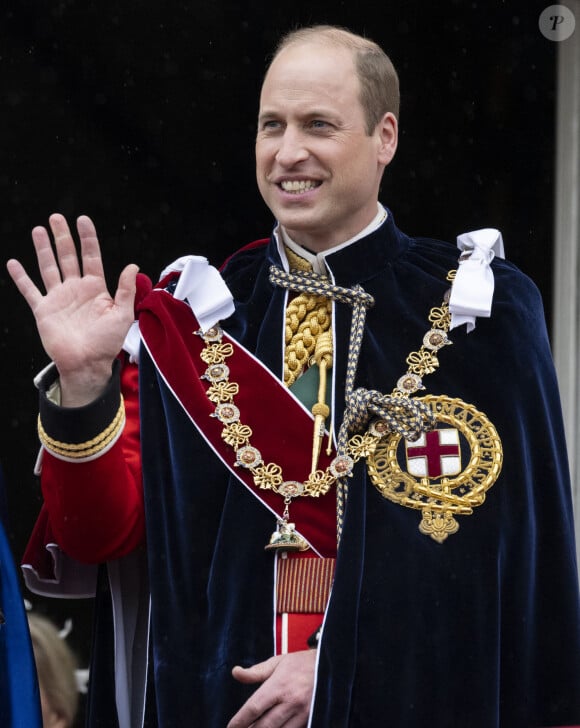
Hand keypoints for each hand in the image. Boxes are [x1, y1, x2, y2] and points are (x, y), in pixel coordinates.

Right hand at [6, 213, 137, 405]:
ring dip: (43, 249)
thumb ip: (126, 289)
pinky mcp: (44, 310)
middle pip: (68, 256)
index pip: (91, 257)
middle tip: (57, 217)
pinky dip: (21, 277)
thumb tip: (132, 265)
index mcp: (96, 289)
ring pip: (49, 267)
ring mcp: (59, 298)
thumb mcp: (123, 314)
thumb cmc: (107, 343)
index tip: (83, 220)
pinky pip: (30, 290)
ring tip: (39, 230)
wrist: (86, 364)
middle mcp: (76, 290)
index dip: (88, 238)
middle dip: (62, 237)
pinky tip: (13, 263)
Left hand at [227, 649, 315, 727]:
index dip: (240, 720)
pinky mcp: (311, 719)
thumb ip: (255, 672)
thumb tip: (235, 672)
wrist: (331, 665)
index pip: (254, 708)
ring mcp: (303, 713)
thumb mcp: (277, 662)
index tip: (231, 727)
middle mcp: (291, 701)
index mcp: (279, 685)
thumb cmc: (300, 663)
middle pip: (265, 726)